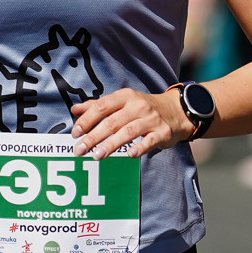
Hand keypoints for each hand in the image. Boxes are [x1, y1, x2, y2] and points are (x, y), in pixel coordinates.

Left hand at [69, 88, 192, 160]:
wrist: (176, 110)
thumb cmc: (143, 108)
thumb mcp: (122, 101)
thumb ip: (98, 106)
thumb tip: (75, 109)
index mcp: (125, 96)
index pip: (101, 107)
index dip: (87, 120)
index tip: (75, 133)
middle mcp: (138, 106)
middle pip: (111, 122)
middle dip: (93, 137)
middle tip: (79, 150)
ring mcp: (151, 119)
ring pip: (128, 132)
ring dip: (111, 144)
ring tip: (97, 156)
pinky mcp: (162, 132)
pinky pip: (150, 141)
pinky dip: (140, 148)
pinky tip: (129, 155)